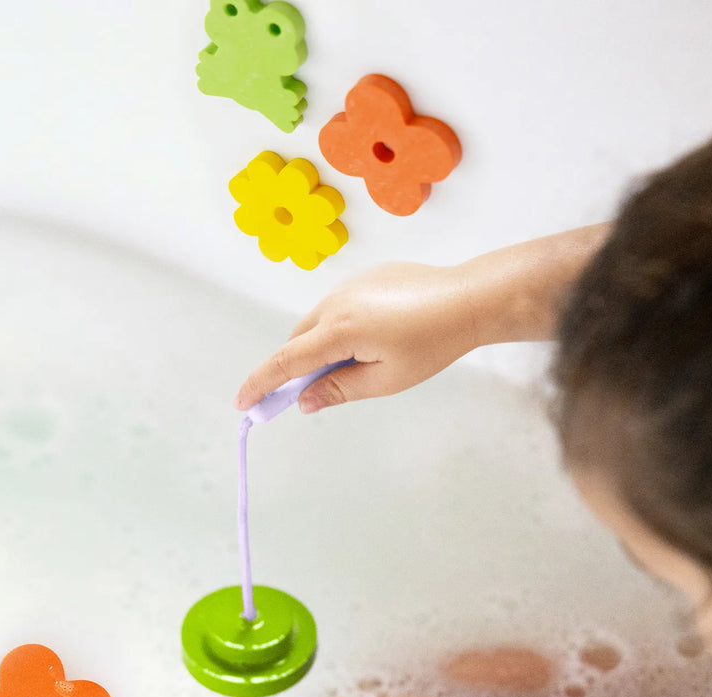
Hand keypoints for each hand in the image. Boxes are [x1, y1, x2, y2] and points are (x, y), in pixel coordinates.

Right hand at [233, 261, 483, 413]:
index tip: (243, 403)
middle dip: (296, 370)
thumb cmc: (432, 343)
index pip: (286, 362)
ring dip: (319, 348)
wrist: (468, 299)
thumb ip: (339, 390)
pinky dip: (338, 329)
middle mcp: (335, 302)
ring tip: (359, 364)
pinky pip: (336, 308)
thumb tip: (305, 402)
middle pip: (297, 342)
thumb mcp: (385, 380)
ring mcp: (349, 286)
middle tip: (311, 396)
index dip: (261, 385)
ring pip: (315, 325)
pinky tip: (375, 339)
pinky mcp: (364, 278)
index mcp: (339, 330)